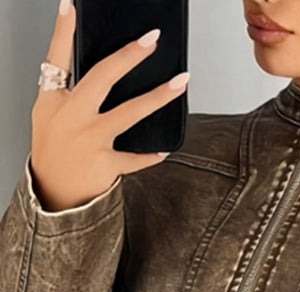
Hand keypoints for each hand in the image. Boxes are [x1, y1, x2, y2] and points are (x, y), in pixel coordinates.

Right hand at [30, 0, 189, 210]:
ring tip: (180, 82)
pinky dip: (150, 156)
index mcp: (54, 100)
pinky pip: (134, 157)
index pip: (57, 57)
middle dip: (129, 56)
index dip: (64, 31)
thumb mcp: (49, 114)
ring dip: (158, 96)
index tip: (72, 7)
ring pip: (130, 112)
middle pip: (103, 77)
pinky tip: (164, 150)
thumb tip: (93, 65)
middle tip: (151, 40)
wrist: (53, 194)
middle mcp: (72, 116)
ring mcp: (90, 139)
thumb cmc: (53, 151)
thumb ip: (67, 89)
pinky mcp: (105, 163)